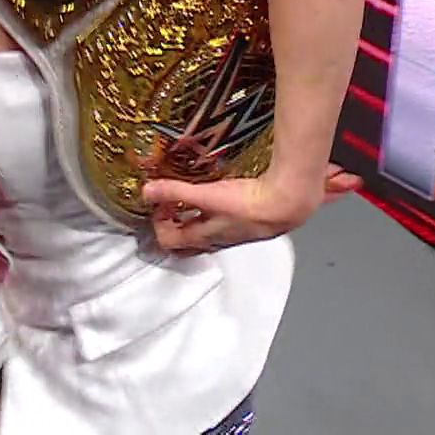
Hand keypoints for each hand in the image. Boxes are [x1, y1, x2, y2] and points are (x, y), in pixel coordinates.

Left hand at [142, 163, 363, 254]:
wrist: (287, 204)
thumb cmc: (249, 206)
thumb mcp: (206, 195)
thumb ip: (175, 192)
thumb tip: (147, 191)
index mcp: (202, 237)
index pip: (169, 241)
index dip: (158, 224)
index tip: (157, 205)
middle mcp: (216, 240)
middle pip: (187, 243)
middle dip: (174, 227)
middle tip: (167, 209)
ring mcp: (233, 234)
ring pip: (205, 234)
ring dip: (194, 220)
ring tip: (190, 201)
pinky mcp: (248, 223)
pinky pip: (223, 224)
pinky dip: (214, 214)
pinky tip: (219, 199)